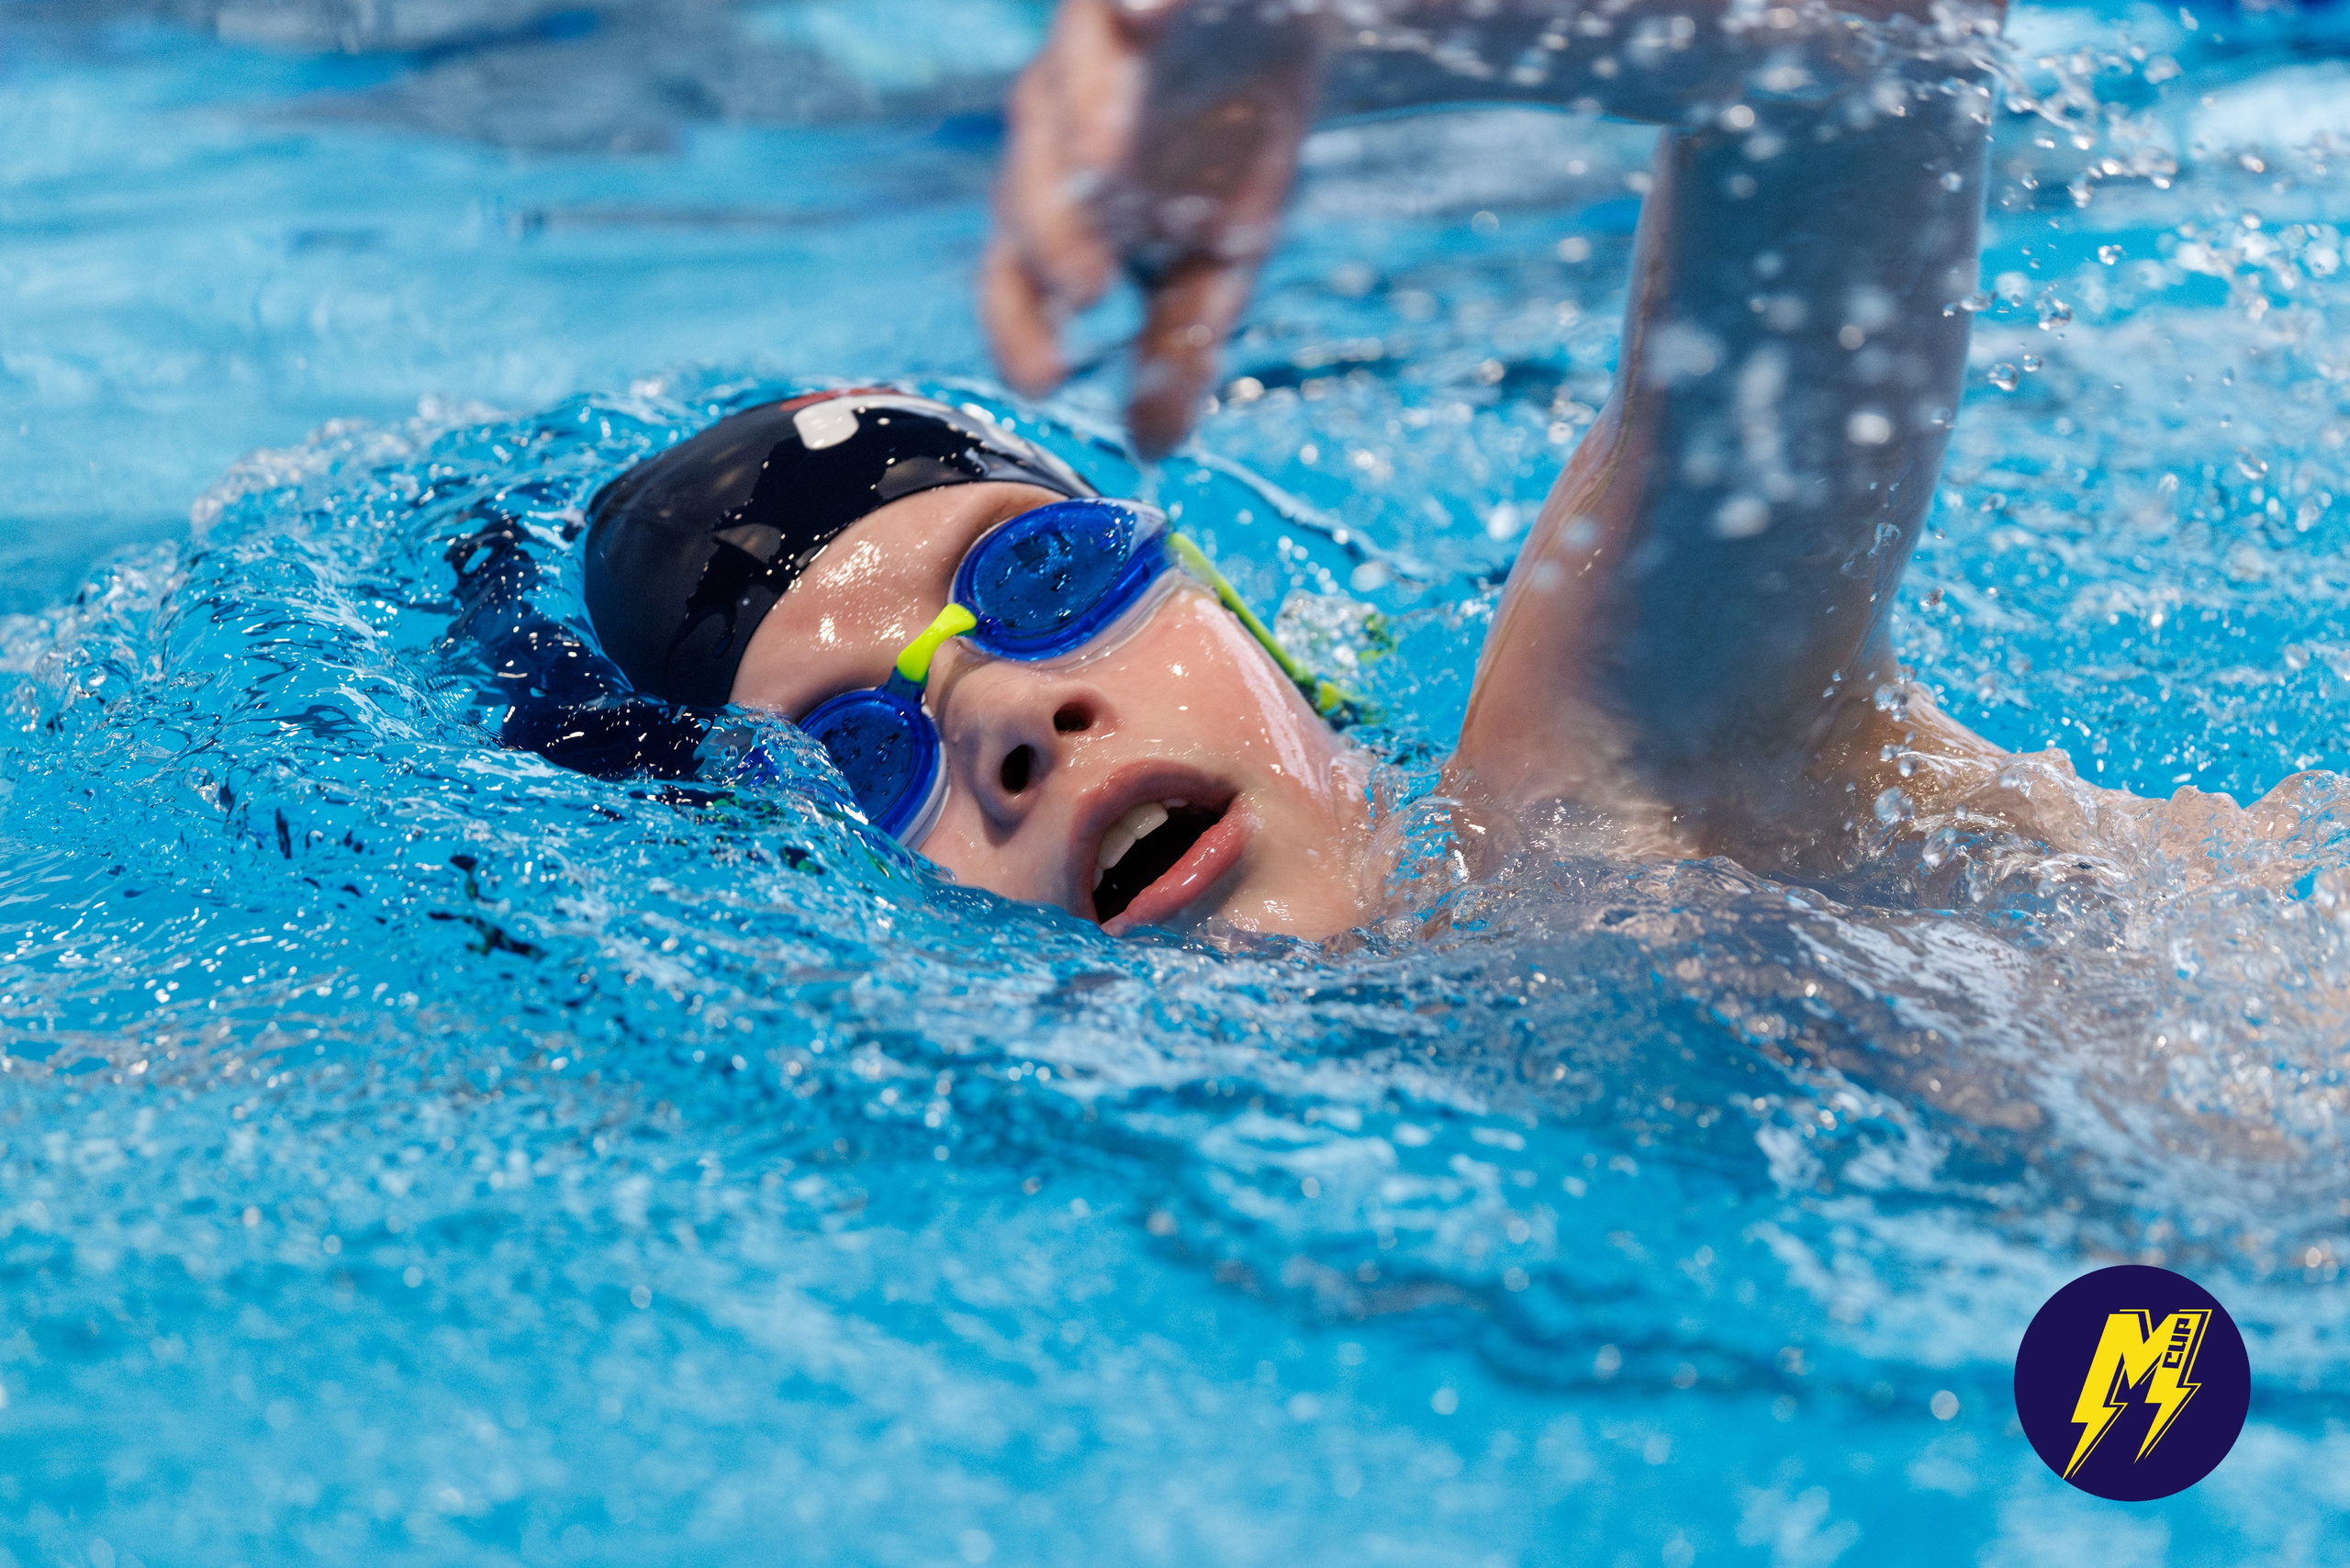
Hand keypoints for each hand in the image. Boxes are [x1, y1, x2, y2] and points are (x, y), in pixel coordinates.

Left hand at [981, 0, 1323, 458]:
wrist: (1280, 8)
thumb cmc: (1232, 133)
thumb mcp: (1215, 259)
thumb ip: (1178, 348)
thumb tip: (1153, 453)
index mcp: (1073, 201)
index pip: (1016, 269)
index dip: (1020, 324)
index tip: (1045, 382)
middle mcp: (1066, 122)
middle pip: (1030, 178)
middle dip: (1053, 231)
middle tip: (1086, 288)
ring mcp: (1098, 43)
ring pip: (1067, 83)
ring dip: (1087, 122)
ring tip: (1107, 163)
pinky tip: (1145, 18)